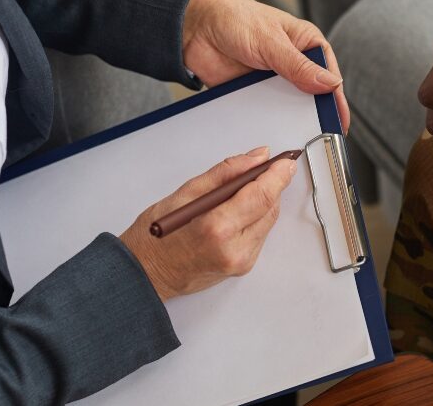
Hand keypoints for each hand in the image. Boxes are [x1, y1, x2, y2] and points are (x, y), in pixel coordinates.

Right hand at [120, 147, 296, 300]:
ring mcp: (241, 261)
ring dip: (261, 202)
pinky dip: (254, 218)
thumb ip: (226, 173)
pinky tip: (235, 212)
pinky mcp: (244, 267)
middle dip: (270, 185)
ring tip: (240, 191)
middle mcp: (234, 249)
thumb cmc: (157, 237)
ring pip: (268, 221)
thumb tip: (256, 157)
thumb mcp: (186, 194)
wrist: (148, 274)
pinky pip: (260, 234)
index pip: (261, 196)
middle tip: (264, 168)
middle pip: (269, 208)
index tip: (284, 161)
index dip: (277, 175)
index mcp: (216, 228)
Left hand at [182, 0, 349, 131]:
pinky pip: (267, 112)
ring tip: (297, 135)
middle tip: (319, 133)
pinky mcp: (256, 93)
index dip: (335, 98)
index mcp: (306, 44)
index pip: (329, 75)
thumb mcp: (270, 41)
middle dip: (315, 113)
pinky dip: (269, 121)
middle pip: (313, 95)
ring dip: (292, 119)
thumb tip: (328, 83)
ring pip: (291, 106)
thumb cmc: (233, 18)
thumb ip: (298, 65)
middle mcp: (294, 63)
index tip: (338, 119)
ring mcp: (275, 80)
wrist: (194, 29)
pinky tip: (272, 129)